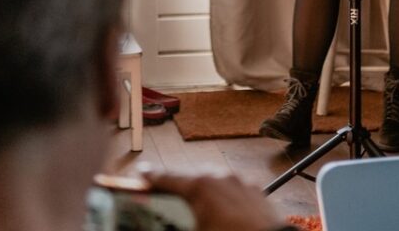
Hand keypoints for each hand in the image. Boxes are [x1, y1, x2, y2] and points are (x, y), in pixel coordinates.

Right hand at [144, 172, 284, 230]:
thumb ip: (174, 225)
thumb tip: (164, 222)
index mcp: (200, 187)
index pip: (168, 178)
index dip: (152, 176)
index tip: (142, 173)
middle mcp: (220, 177)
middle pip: (191, 178)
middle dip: (179, 187)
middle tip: (168, 196)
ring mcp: (240, 182)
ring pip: (214, 182)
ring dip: (203, 193)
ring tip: (197, 209)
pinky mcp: (256, 192)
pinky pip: (232, 190)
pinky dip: (223, 198)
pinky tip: (222, 214)